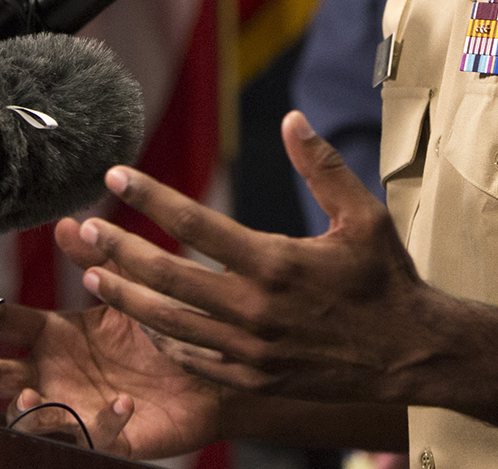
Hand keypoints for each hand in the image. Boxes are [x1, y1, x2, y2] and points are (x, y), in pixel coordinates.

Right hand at [0, 217, 224, 459]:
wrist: (215, 367)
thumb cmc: (164, 327)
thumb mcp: (131, 286)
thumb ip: (101, 258)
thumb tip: (68, 223)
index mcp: (56, 335)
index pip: (5, 322)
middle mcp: (56, 373)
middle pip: (2, 378)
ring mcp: (77, 407)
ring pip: (31, 419)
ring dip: (28, 411)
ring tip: (33, 396)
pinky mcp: (109, 436)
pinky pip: (93, 436)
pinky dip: (102, 421)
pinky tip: (123, 402)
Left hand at [76, 110, 442, 404]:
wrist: (409, 353)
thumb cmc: (387, 279)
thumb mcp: (363, 215)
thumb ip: (321, 167)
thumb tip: (291, 119)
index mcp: (277, 263)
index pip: (197, 224)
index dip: (152, 199)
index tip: (117, 177)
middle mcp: (256, 308)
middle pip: (169, 277)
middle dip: (120, 251)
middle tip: (87, 230)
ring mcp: (250, 350)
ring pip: (171, 321)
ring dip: (128, 298)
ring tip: (95, 278)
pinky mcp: (252, 378)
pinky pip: (194, 358)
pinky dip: (163, 339)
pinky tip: (143, 321)